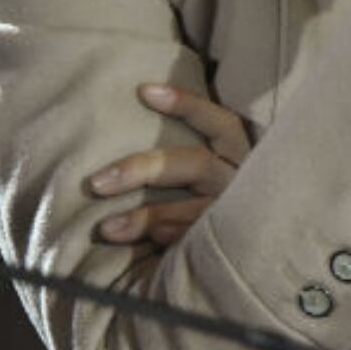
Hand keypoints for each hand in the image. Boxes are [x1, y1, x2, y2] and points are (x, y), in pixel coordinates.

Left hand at [87, 84, 252, 245]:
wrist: (253, 257)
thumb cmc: (211, 195)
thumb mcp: (208, 168)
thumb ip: (181, 150)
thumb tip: (134, 109)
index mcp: (239, 154)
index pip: (221, 122)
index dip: (187, 104)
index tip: (143, 91)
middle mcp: (241, 182)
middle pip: (197, 164)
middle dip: (143, 169)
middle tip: (97, 182)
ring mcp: (238, 216)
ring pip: (191, 210)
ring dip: (144, 218)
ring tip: (105, 228)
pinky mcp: (230, 247)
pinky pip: (193, 241)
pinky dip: (163, 240)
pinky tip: (134, 246)